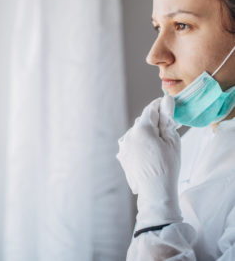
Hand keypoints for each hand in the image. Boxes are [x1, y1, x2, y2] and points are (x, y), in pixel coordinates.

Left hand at [116, 95, 182, 229]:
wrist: (154, 193)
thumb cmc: (167, 167)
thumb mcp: (172, 141)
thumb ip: (167, 119)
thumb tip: (166, 102)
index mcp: (141, 129)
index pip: (151, 109)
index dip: (161, 105)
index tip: (168, 106)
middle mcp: (128, 135)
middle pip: (143, 121)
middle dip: (155, 122)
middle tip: (169, 129)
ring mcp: (123, 146)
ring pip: (137, 133)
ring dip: (147, 134)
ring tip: (159, 146)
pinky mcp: (122, 156)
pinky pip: (132, 144)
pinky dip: (140, 144)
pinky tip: (149, 154)